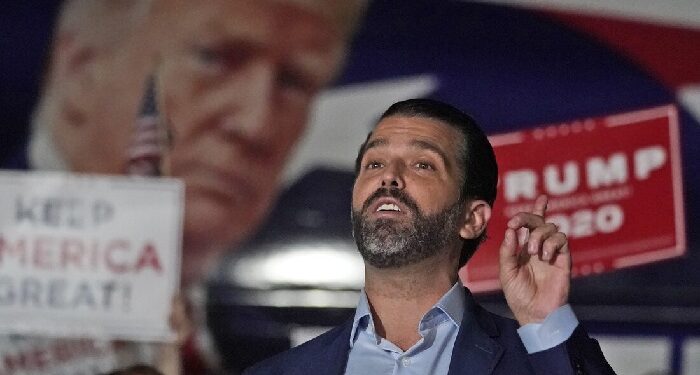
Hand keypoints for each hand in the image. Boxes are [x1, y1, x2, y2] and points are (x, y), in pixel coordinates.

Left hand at [499, 195, 570, 324]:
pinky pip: (562, 241)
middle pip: (539, 221)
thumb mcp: (506, 272)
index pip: (528, 224)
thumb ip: (507, 251)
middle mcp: (539, 247)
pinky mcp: (564, 260)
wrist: (534, 312)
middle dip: (528, 217)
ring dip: (539, 234)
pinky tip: (545, 256)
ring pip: (552, 228)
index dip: (524, 214)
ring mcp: (552, 252)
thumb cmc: (518, 295)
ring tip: (532, 251)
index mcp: (523, 249)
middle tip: (518, 223)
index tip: (512, 222)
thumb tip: (511, 230)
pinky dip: (552, 243)